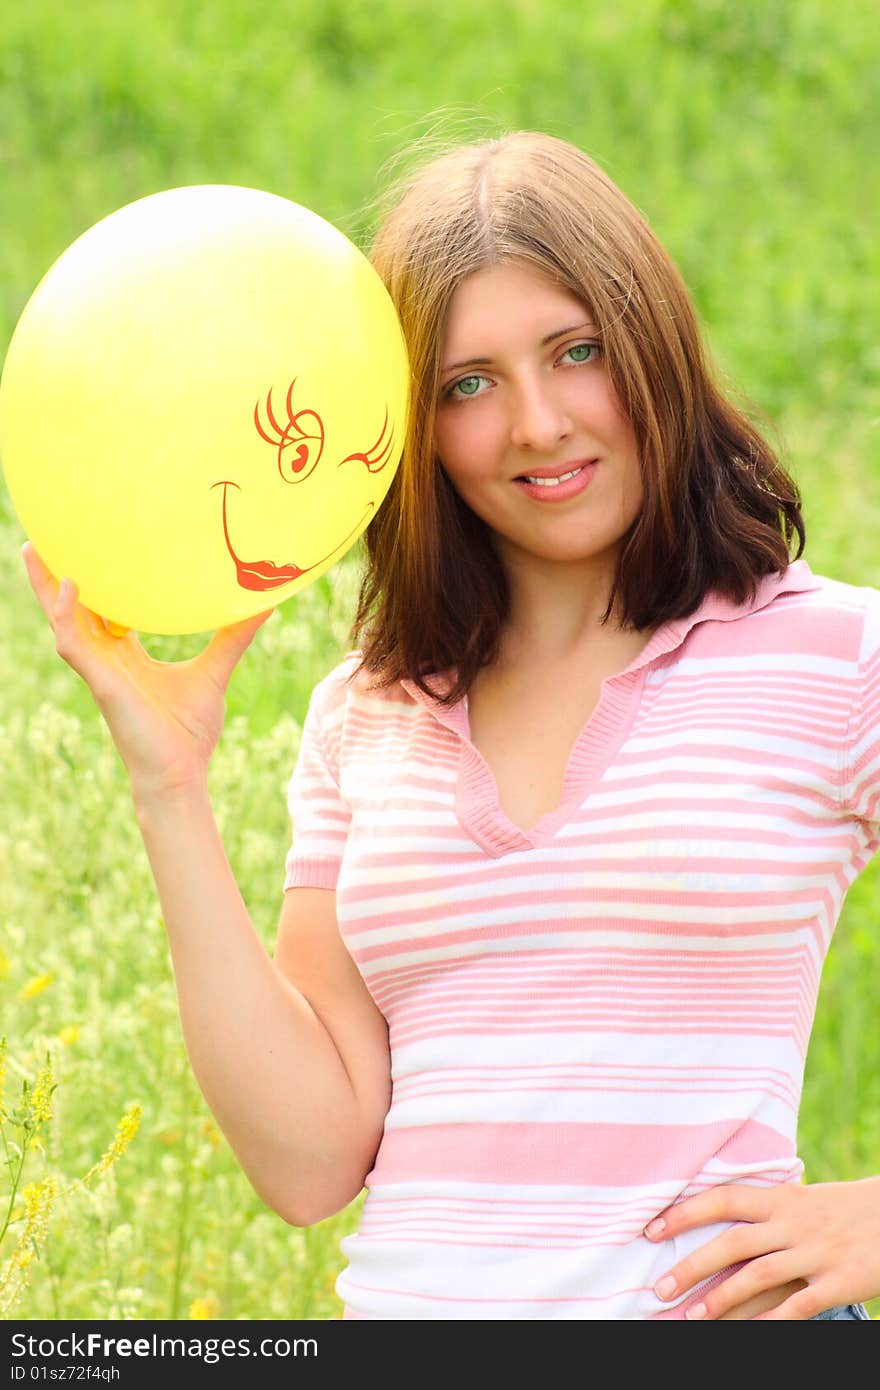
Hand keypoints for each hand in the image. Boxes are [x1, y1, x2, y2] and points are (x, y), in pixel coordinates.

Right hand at [21, 542, 274, 798]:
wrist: (182, 774)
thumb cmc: (191, 732)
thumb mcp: (215, 671)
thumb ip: (234, 636)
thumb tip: (266, 605)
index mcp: (125, 657)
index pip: (101, 611)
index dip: (92, 584)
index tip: (91, 550)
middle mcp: (105, 659)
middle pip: (71, 609)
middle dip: (53, 576)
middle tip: (40, 538)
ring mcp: (98, 671)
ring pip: (62, 620)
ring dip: (46, 587)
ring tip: (32, 548)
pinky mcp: (100, 683)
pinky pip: (73, 644)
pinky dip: (66, 615)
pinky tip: (68, 586)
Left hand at [645, 1176, 879, 1318]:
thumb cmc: (842, 1208)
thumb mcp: (802, 1198)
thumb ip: (766, 1209)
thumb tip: (717, 1211)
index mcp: (781, 1199)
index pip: (724, 1199)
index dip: (685, 1212)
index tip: (650, 1229)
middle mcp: (793, 1223)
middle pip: (733, 1243)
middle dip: (692, 1266)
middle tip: (660, 1288)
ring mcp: (815, 1253)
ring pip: (758, 1276)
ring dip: (722, 1298)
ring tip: (691, 1317)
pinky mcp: (839, 1281)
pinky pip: (799, 1306)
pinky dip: (771, 1321)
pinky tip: (748, 1334)